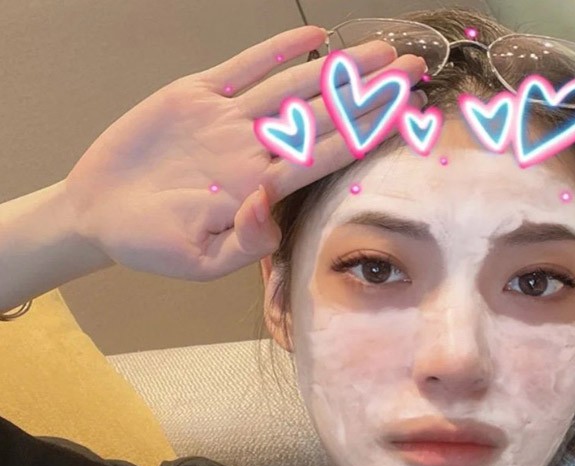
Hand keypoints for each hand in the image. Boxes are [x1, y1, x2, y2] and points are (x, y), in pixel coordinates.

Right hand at [63, 26, 426, 280]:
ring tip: (381, 50)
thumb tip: (270, 207)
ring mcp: (229, 120)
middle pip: (322, 116)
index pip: (325, 157)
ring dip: (337, 68)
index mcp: (261, 189)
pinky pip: (244, 67)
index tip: (405, 115)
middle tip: (413, 68)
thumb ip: (243, 241)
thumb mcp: (199, 259)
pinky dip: (276, 51)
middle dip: (368, 94)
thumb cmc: (153, 245)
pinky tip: (313, 39)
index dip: (365, 134)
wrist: (101, 214)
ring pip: (293, 87)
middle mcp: (254, 150)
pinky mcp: (198, 95)